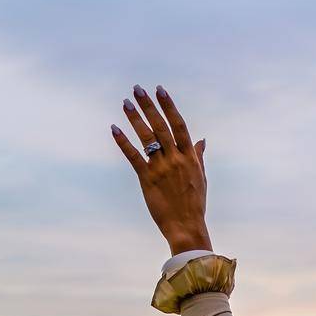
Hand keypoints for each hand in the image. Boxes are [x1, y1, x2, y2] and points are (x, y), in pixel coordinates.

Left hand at [111, 85, 211, 255]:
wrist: (186, 227)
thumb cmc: (194, 204)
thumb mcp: (201, 178)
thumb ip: (198, 156)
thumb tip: (201, 140)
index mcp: (189, 157)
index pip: (178, 125)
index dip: (168, 106)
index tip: (160, 90)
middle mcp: (175, 159)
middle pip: (161, 126)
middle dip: (149, 106)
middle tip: (137, 89)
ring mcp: (161, 169)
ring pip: (147, 138)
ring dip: (135, 118)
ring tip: (126, 103)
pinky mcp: (147, 179)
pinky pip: (134, 157)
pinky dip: (123, 142)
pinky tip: (114, 128)